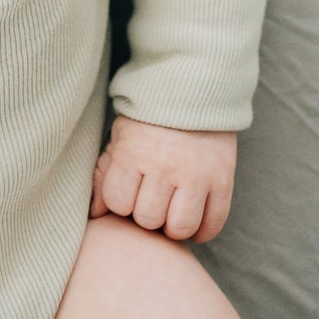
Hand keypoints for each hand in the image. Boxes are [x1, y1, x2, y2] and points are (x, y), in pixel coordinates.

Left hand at [89, 114, 235, 242]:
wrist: (194, 87)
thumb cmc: (150, 119)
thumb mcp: (121, 138)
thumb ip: (105, 175)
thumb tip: (95, 214)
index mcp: (134, 153)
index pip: (118, 204)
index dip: (121, 201)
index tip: (130, 188)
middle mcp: (165, 166)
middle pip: (149, 220)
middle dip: (147, 213)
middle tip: (153, 197)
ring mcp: (197, 175)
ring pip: (180, 228)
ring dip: (174, 225)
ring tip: (172, 209)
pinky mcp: (223, 180)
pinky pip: (212, 225)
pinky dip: (202, 231)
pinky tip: (194, 216)